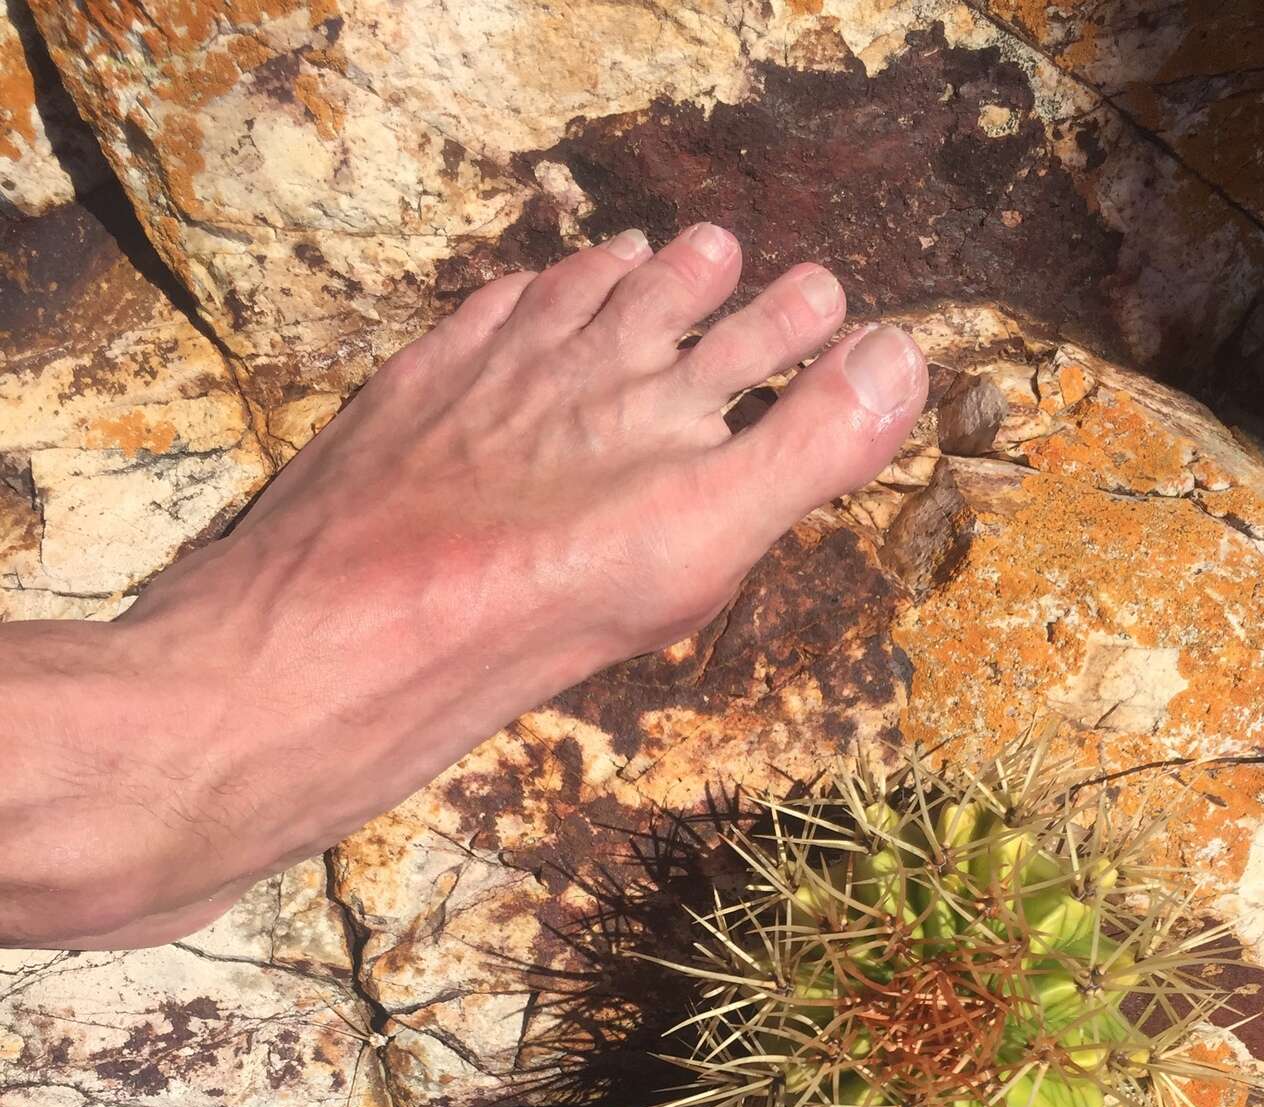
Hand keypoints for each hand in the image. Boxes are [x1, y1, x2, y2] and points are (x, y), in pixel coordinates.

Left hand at [2, 226, 926, 949]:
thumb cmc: (515, 614)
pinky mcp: (392, 424)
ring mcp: (469, 393)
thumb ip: (801, 447)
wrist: (316, 655)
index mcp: (641, 402)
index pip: (740, 341)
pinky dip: (501, 316)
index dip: (792, 324)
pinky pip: (462, 345)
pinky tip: (497, 323)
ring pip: (553, 318)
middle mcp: (558, 375)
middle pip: (645, 314)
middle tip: (725, 255)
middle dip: (698, 289)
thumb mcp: (689, 541)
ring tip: (628, 266)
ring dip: (602, 289)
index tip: (830, 298)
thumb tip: (906, 356)